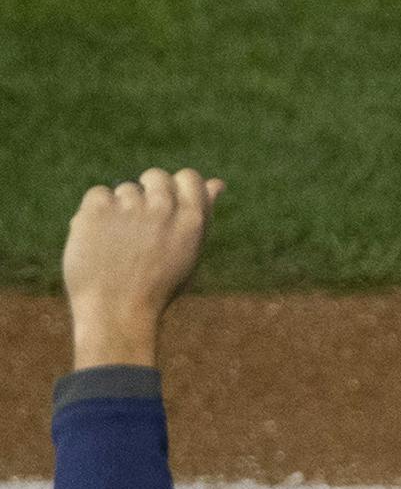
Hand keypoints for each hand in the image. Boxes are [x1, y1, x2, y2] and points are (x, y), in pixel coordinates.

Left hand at [63, 168, 225, 368]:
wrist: (117, 312)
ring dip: (121, 209)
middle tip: (139, 227)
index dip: (176, 189)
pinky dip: (96, 213)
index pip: (188, 177)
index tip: (166, 208)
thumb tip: (216, 183)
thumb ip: (202, 215)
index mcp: (192, 219)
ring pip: (125, 189)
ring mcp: (130, 207)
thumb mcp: (189, 252)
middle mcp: (164, 207)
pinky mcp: (98, 209)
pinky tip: (100, 239)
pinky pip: (98, 194)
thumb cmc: (158, 286)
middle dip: (147, 193)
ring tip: (120, 244)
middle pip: (155, 176)